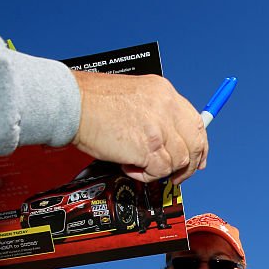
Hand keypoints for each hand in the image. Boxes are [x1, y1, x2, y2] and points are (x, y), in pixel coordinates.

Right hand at [72, 72, 207, 183]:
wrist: (69, 103)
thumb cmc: (92, 101)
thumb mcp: (135, 96)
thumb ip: (158, 114)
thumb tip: (174, 139)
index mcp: (165, 92)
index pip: (196, 123)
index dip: (200, 145)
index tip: (198, 158)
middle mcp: (166, 107)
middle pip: (195, 143)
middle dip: (189, 165)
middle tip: (177, 176)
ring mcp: (159, 128)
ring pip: (178, 160)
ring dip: (160, 169)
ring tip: (138, 164)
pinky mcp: (148, 147)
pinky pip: (160, 171)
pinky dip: (146, 175)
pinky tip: (129, 166)